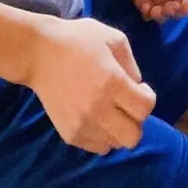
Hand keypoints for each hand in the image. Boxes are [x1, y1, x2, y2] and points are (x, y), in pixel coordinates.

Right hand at [24, 16, 156, 153]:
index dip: (147, 98)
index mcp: (112, 83)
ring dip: (119, 129)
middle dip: (136, 120)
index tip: (138, 88)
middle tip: (126, 105)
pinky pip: (97, 147)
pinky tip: (96, 118)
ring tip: (110, 111)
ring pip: (115, 144)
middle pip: (133, 136)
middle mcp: (98, 108)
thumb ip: (132, 65)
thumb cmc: (79, 40)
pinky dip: (102, 136)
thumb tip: (138, 88)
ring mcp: (81, 124)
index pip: (145, 108)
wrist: (39, 53)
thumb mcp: (114, 39)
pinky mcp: (68, 133)